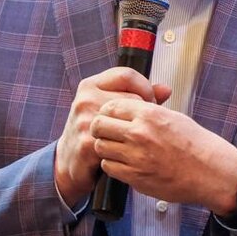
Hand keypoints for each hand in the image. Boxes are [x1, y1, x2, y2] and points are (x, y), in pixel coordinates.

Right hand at [54, 67, 171, 205]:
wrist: (70, 161)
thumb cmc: (94, 130)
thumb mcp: (110, 108)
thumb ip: (137, 96)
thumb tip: (166, 89)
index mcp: (91, 85)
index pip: (127, 74)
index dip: (145, 88)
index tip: (150, 102)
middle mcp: (85, 99)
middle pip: (131, 97)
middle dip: (143, 112)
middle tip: (146, 124)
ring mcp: (85, 121)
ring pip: (127, 118)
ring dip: (136, 130)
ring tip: (137, 137)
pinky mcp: (87, 143)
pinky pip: (120, 141)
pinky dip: (129, 147)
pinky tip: (128, 151)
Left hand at [89, 98, 236, 214]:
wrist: (211, 172)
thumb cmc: (196, 144)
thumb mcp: (173, 116)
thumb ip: (148, 110)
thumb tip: (128, 105)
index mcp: (149, 114)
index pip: (110, 106)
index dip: (107, 111)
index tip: (110, 117)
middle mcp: (140, 133)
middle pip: (99, 125)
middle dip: (100, 128)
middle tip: (107, 133)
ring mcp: (136, 156)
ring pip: (100, 147)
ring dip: (105, 147)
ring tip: (117, 148)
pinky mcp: (135, 177)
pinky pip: (109, 167)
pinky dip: (112, 165)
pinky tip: (124, 163)